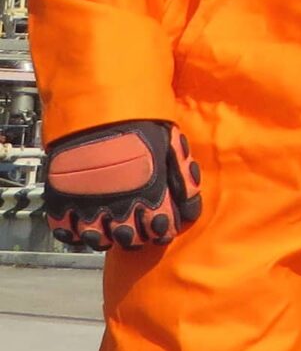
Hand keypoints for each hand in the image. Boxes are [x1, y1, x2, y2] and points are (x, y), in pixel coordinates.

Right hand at [44, 120, 203, 251]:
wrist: (98, 109)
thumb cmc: (140, 122)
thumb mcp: (171, 144)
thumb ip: (182, 176)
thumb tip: (190, 207)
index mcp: (150, 195)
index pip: (160, 230)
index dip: (162, 230)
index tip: (161, 226)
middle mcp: (119, 207)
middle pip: (129, 239)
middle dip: (137, 235)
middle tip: (137, 226)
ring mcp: (88, 207)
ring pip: (98, 241)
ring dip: (107, 237)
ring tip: (111, 225)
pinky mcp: (61, 202)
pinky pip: (66, 232)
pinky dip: (75, 233)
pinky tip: (84, 223)